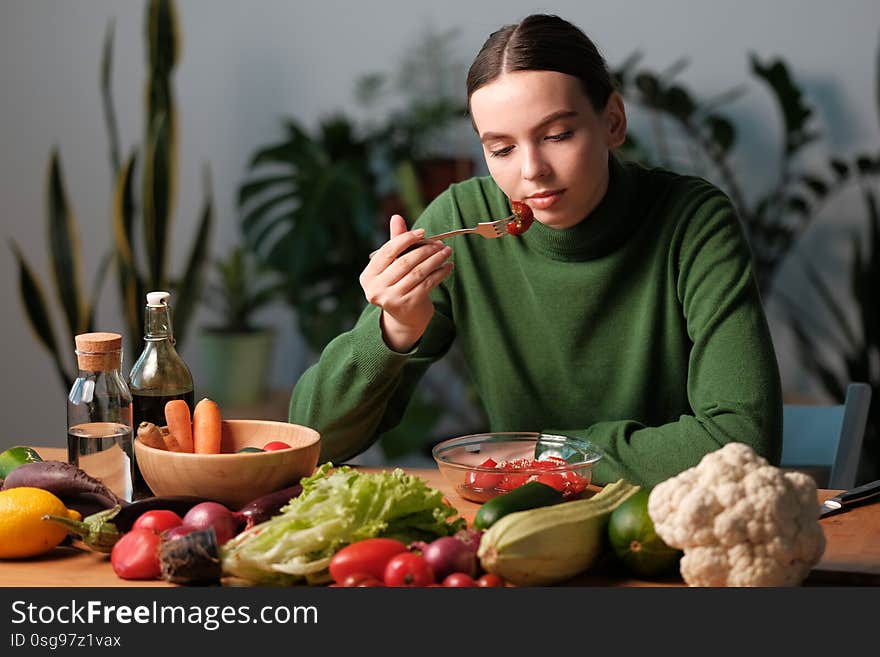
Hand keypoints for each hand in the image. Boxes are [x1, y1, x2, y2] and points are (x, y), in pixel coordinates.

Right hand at [360, 214, 452, 351]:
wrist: (405, 318)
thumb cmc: (398, 285)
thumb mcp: (394, 265)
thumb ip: (395, 242)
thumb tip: (396, 216)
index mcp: (368, 276)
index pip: (387, 251)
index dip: (405, 239)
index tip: (422, 232)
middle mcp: (375, 289)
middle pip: (404, 262)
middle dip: (425, 250)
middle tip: (440, 243)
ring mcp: (391, 299)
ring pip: (418, 272)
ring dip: (435, 259)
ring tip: (447, 252)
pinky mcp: (407, 306)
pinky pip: (427, 284)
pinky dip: (440, 273)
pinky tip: (448, 266)